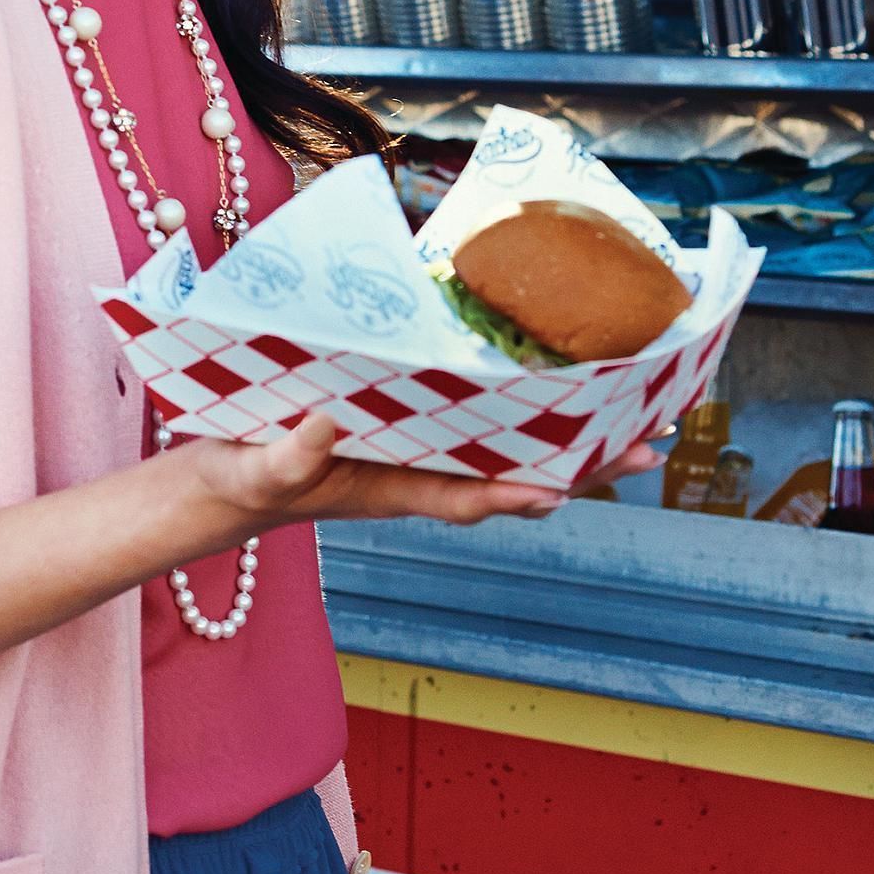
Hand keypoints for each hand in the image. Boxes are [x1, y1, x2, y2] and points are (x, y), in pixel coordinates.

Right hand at [183, 412, 656, 531]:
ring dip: (569, 435)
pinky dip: (521, 404)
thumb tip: (324, 423)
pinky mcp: (405, 420)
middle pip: (511, 473)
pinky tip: (552, 379)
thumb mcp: (253, 470)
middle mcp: (418, 470)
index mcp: (388, 488)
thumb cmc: (236, 480)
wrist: (222, 483)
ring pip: (506, 445)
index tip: (558, 491)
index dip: (512, 495)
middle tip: (651, 446)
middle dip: (580, 465)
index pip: (462, 495)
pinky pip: (477, 417)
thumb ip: (287, 457)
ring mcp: (416, 448)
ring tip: (635, 416)